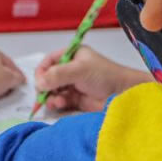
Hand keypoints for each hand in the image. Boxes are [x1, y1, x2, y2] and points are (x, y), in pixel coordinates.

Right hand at [35, 46, 151, 112]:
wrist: (123, 94)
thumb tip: (39, 83)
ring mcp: (73, 85)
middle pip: (48, 77)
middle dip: (44, 86)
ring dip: (50, 96)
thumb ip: (58, 74)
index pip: (49, 61)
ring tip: (55, 101)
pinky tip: (60, 104)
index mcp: (72, 56)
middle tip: (44, 94)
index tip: (39, 82)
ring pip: (52, 91)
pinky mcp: (76, 99)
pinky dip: (57, 103)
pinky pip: (59, 101)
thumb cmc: (105, 76)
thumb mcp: (79, 70)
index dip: (42, 71)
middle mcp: (70, 69)